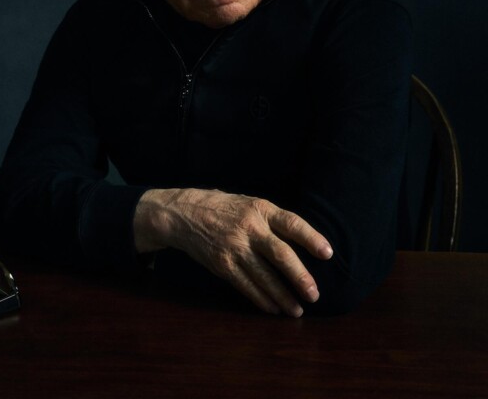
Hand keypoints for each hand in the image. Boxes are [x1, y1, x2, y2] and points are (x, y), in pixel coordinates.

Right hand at [133, 188, 332, 316]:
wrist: (184, 213)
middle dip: (300, 276)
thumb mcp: (250, 204)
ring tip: (298, 310)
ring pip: (264, 276)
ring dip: (283, 296)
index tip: (328, 253)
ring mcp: (234, 247)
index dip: (311, 238)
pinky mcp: (222, 264)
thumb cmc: (225, 208)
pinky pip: (246, 285)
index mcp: (260, 209)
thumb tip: (305, 242)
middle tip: (314, 294)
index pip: (291, 223)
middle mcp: (249, 228)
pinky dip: (261, 299)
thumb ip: (273, 221)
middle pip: (280, 254)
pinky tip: (273, 308)